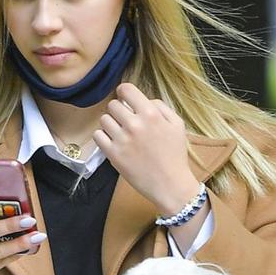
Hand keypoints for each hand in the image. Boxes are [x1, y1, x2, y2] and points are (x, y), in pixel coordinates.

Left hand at [93, 83, 197, 210]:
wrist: (170, 184)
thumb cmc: (175, 155)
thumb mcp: (177, 124)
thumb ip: (161, 106)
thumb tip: (144, 100)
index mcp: (150, 114)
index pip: (126, 89)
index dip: (124, 93)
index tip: (125, 99)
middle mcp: (134, 124)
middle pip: (112, 105)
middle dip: (119, 111)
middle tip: (126, 121)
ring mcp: (122, 140)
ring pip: (104, 120)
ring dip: (111, 124)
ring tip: (120, 133)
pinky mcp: (113, 155)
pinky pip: (98, 136)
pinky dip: (103, 137)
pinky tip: (114, 142)